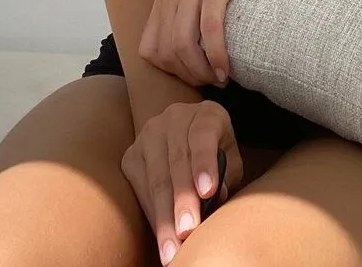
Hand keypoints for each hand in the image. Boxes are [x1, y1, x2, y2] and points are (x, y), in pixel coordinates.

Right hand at [121, 99, 241, 263]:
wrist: (188, 135)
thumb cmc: (216, 152)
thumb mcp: (230, 159)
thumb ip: (225, 175)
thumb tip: (212, 199)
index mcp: (206, 115)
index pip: (203, 135)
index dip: (204, 163)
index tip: (208, 192)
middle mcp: (174, 118)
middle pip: (177, 161)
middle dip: (182, 201)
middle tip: (188, 233)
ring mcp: (149, 135)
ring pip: (156, 178)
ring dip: (164, 216)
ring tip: (172, 246)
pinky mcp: (132, 155)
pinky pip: (140, 188)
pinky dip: (152, 215)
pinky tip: (161, 235)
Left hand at [138, 0, 290, 88]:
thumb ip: (189, 22)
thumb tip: (185, 65)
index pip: (149, 49)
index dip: (171, 72)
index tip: (196, 77)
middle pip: (166, 51)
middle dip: (189, 76)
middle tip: (212, 82)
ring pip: (183, 44)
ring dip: (201, 71)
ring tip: (220, 79)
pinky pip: (209, 30)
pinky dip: (216, 56)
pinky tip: (226, 69)